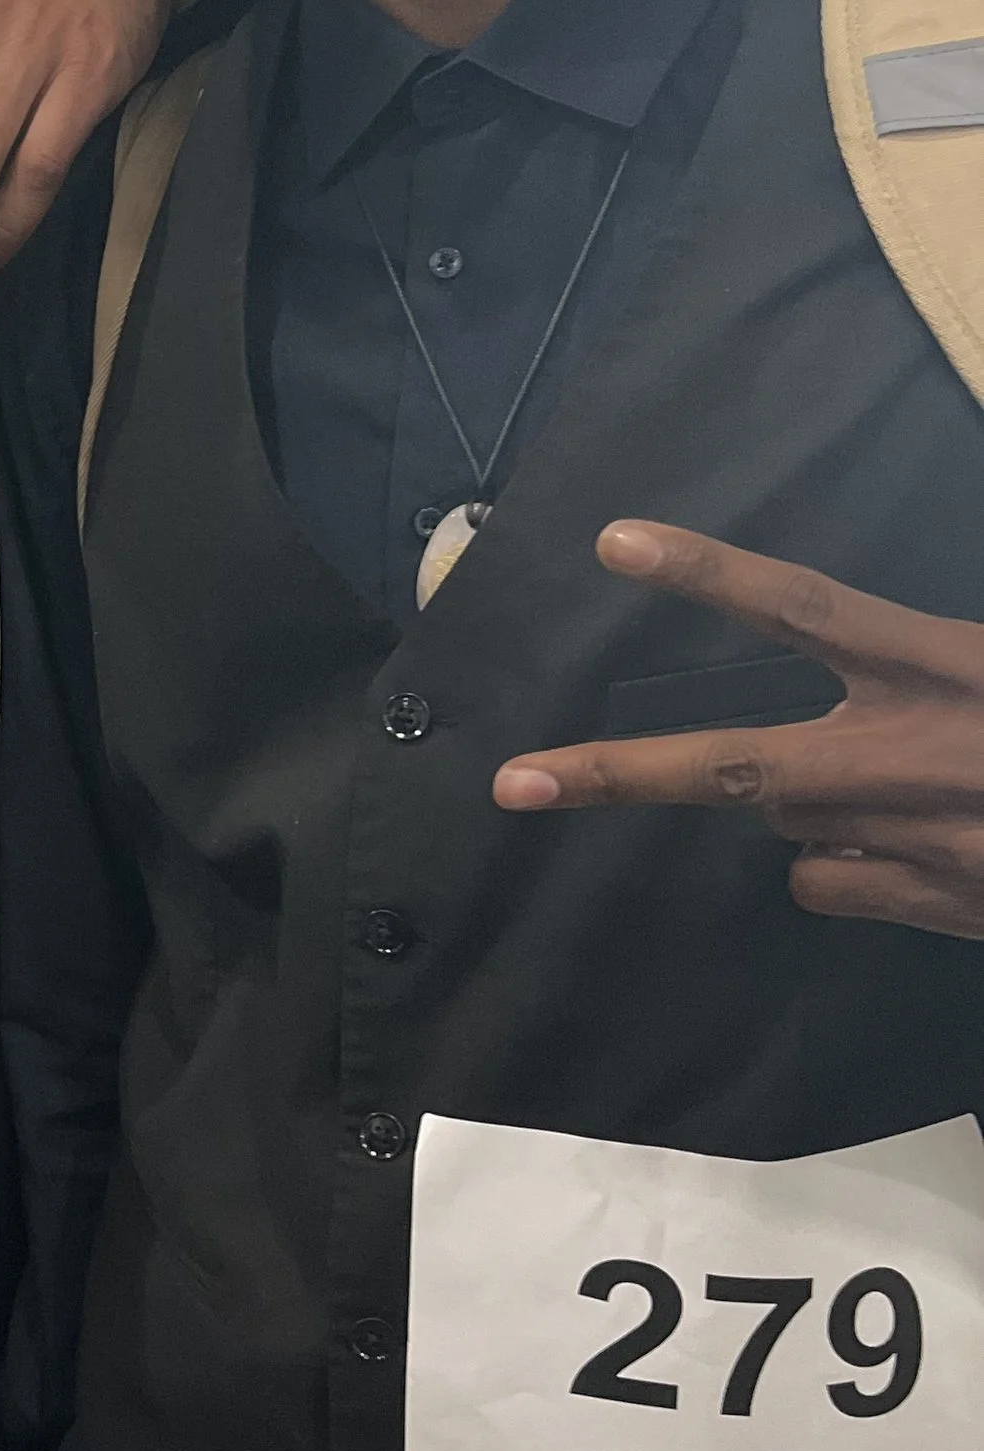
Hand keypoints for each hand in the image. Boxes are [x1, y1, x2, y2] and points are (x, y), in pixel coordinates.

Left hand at [493, 520, 983, 937]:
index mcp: (950, 669)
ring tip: (892, 781)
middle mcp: (913, 756)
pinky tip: (910, 849)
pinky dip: (845, 868)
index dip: (710, 572)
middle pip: (732, 763)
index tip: (615, 541)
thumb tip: (869, 640)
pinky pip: (834, 887)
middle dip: (613, 775)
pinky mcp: (933, 909)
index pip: (806, 606)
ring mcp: (916, 843)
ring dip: (802, 806)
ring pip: (787, 828)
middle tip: (511, 784)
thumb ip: (939, 652)